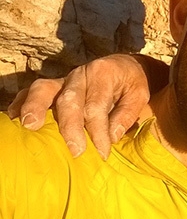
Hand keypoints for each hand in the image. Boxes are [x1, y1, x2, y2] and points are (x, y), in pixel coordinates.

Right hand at [7, 54, 152, 158]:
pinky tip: (14, 118)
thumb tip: (110, 136)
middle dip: (70, 127)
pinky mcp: (53, 86)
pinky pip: (33, 91)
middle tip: (75, 150)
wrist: (124, 65)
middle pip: (69, 100)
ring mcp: (63, 79)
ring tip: (30, 127)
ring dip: (34, 107)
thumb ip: (126, 115)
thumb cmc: (132, 83)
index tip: (103, 153)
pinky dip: (22, 103)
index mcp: (103, 74)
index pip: (97, 106)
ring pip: (44, 90)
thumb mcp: (139, 95)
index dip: (98, 132)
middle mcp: (80, 75)